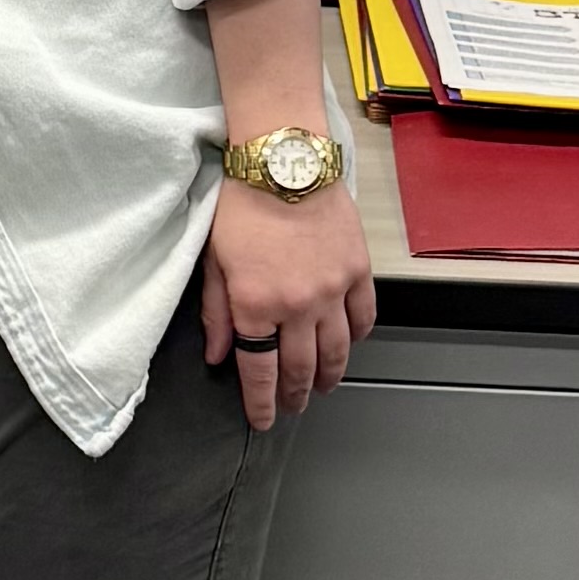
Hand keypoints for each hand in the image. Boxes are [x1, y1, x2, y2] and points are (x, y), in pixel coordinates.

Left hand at [199, 176, 375, 429]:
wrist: (283, 161)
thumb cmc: (241, 203)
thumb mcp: (214, 260)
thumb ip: (216, 313)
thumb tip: (218, 356)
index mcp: (255, 305)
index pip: (260, 370)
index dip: (262, 402)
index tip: (263, 419)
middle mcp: (297, 306)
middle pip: (300, 367)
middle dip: (295, 395)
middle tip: (292, 408)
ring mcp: (332, 290)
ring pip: (336, 351)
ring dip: (329, 375)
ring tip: (322, 388)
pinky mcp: (357, 271)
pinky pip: (364, 317)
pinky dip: (357, 337)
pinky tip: (349, 345)